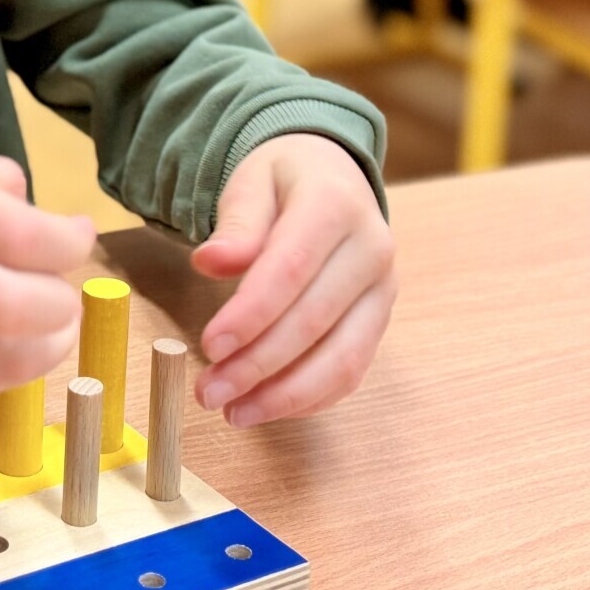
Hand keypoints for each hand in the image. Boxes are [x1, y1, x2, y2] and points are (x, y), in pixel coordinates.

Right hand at [0, 146, 90, 395]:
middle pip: (18, 308)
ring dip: (47, 347)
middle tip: (59, 291)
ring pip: (4, 362)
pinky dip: (7, 371)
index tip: (75, 236)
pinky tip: (6, 346)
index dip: (70, 243)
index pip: (24, 236)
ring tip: (45, 325)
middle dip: (61, 304)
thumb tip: (47, 219)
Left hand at [190, 134, 395, 424]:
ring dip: (285, 395)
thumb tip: (209, 262)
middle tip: (208, 391)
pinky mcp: (379, 322)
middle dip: (257, 364)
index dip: (251, 313)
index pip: (292, 268)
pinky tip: (265, 406)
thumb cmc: (284, 181)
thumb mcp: (251, 181)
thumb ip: (235, 224)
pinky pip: (351, 372)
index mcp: (337, 205)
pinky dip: (308, 398)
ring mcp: (382, 291)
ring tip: (233, 412)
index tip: (211, 344)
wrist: (333, 177)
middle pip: (314, 321)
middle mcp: (372, 250)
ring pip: (342, 359)